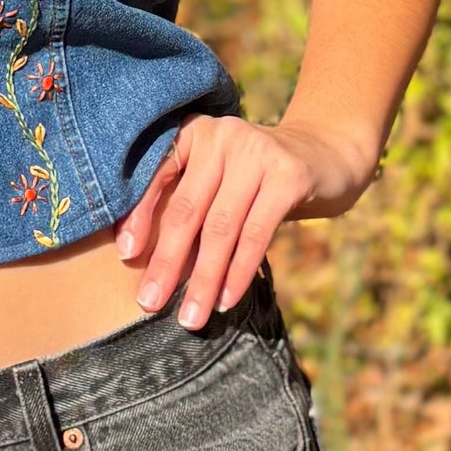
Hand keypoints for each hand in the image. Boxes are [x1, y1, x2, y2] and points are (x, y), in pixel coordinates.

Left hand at [114, 113, 370, 329]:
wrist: (323, 156)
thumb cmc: (254, 178)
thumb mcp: (216, 178)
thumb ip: (185, 202)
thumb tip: (139, 259)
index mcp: (194, 132)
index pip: (156, 176)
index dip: (139, 217)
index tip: (126, 257)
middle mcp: (221, 136)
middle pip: (187, 210)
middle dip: (167, 262)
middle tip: (150, 303)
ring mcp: (257, 152)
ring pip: (221, 229)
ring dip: (204, 279)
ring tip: (190, 317)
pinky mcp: (288, 176)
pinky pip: (256, 234)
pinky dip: (239, 273)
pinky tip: (227, 301)